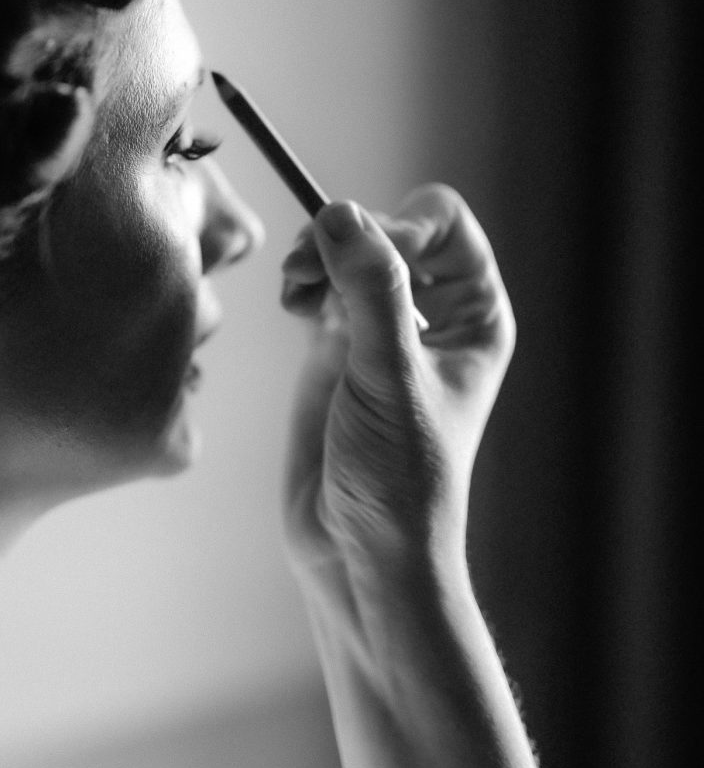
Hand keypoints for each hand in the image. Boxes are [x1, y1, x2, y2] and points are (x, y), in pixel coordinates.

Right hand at [280, 184, 514, 596]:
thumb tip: (339, 215)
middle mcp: (433, 314)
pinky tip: (292, 305)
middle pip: (391, 227)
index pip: (444, 224)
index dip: (399, 224)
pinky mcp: (337, 347)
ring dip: (318, 252)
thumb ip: (370, 292)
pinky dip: (301, 279)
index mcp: (475, 316)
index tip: (360, 254)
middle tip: (306, 265)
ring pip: (350, 248)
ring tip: (296, 285)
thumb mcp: (389, 377)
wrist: (358, 552)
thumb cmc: (401, 480)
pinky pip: (320, 282)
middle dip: (347, 235)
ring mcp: (382, 328)